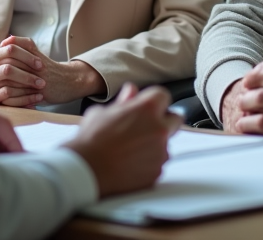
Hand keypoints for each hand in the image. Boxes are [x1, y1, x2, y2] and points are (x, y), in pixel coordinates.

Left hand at [0, 36, 104, 106]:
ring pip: (11, 79)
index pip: (9, 49)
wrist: (70, 81)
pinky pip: (17, 93)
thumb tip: (4, 42)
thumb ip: (21, 47)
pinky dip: (3, 97)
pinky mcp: (40, 91)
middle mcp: (34, 61)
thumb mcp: (36, 53)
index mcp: (32, 50)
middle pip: (7, 62)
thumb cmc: (48, 69)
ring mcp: (37, 76)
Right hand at [65, 83, 180, 197]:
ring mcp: (160, 152)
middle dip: (164, 121)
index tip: (147, 105)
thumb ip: (123, 101)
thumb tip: (131, 92)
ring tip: (131, 149)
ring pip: (165, 143)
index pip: (163, 95)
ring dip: (154, 144)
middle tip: (145, 126)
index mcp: (146, 109)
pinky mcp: (157, 171)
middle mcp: (159, 129)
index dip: (154, 100)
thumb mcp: (102, 112)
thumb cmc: (91, 140)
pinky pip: (158, 162)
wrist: (87, 170)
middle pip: (175, 119)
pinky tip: (131, 162)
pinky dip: (149, 162)